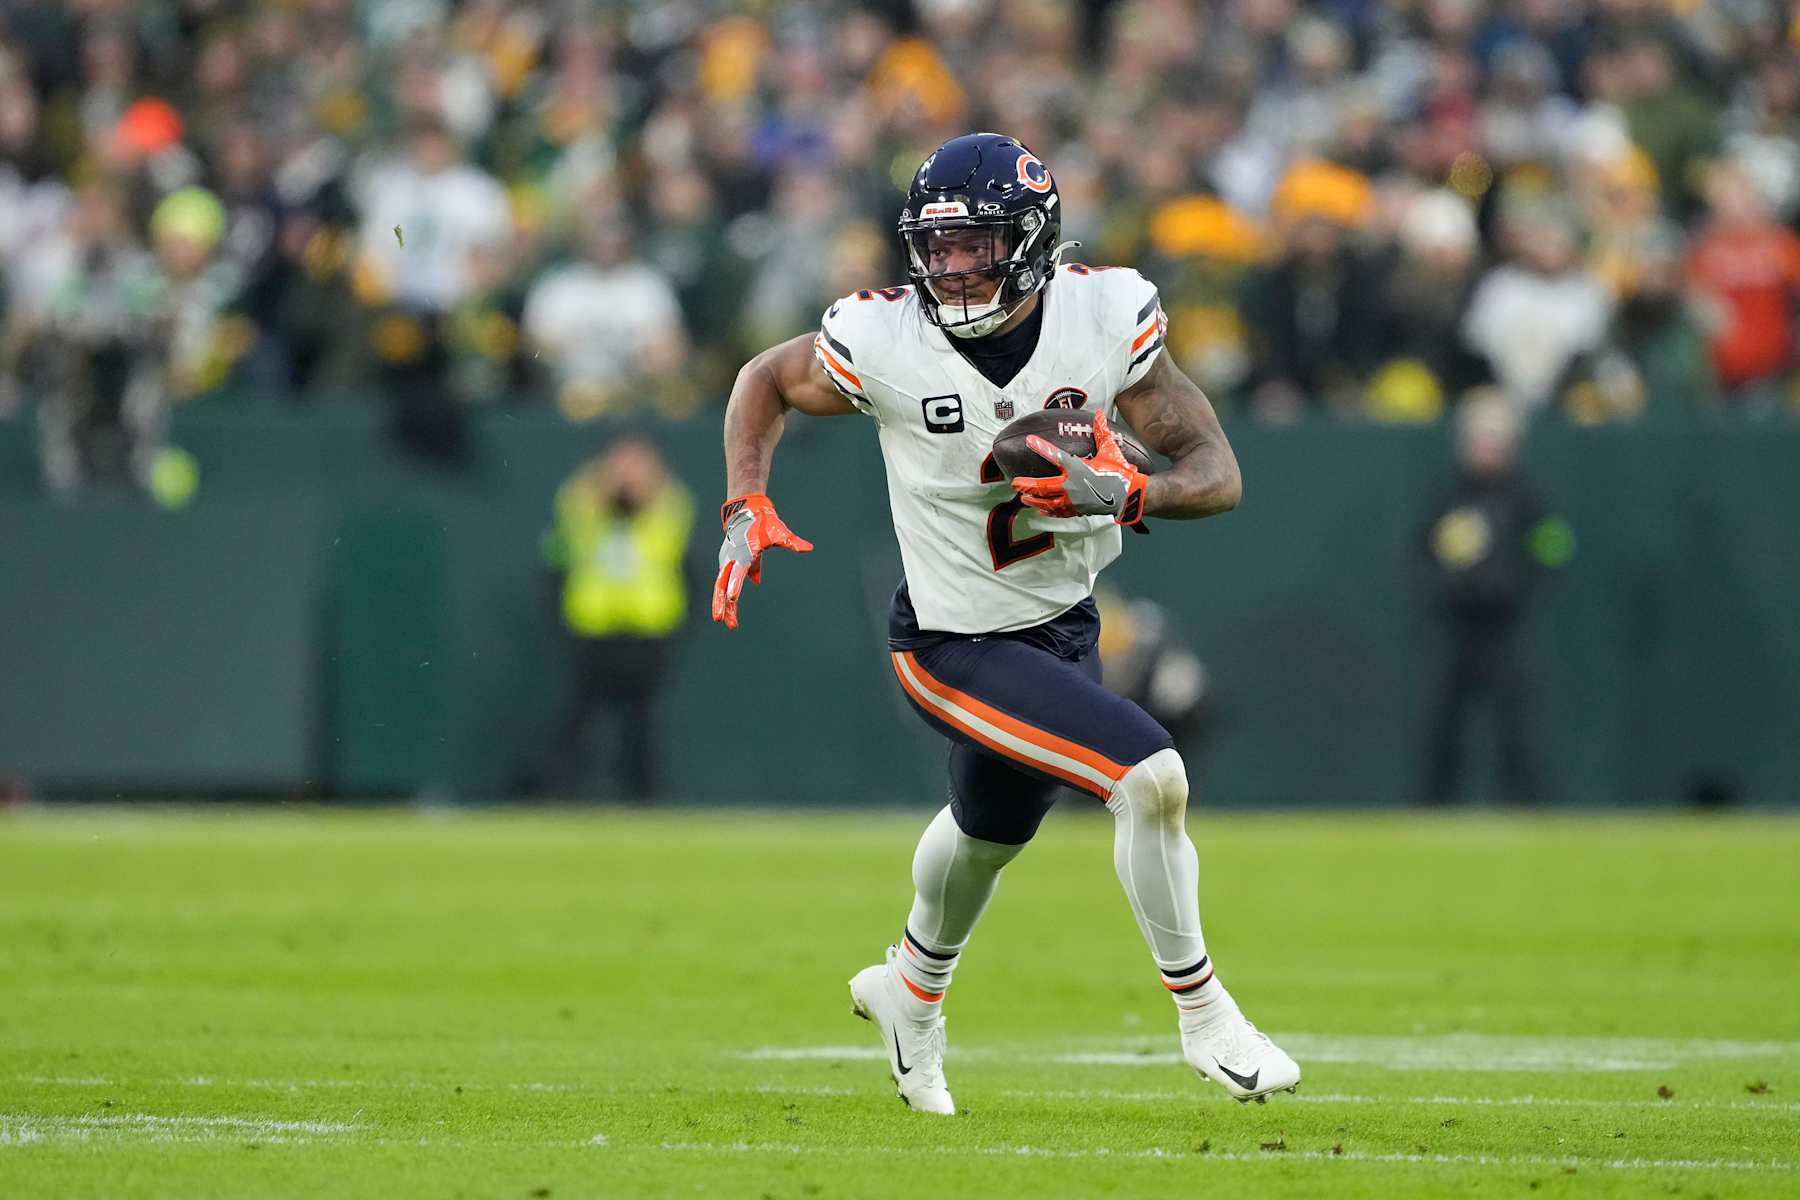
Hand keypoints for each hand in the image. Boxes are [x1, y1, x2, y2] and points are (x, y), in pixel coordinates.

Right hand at [712, 493, 812, 628]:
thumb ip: (792, 542)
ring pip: (721, 586)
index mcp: (745, 552)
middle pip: (722, 583)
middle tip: (721, 620)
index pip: (739, 571)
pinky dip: (726, 598)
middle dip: (722, 602)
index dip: (735, 584)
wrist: (745, 511)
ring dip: (724, 605)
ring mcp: (726, 561)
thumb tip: (808, 549)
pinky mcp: (726, 563)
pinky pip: (724, 583)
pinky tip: (731, 613)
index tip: (732, 597)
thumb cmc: (764, 523)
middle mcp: (732, 558)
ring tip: (730, 624)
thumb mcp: (779, 532)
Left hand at [1011, 410, 1148, 526]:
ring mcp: (1073, 500)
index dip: (1042, 448)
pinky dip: (1048, 511)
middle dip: (1027, 485)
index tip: (1030, 441)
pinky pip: (1058, 512)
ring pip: (1047, 502)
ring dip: (1034, 500)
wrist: (1129, 495)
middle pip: (1043, 486)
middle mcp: (1072, 485)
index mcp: (1078, 468)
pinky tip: (1040, 509)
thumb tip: (1099, 413)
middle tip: (1014, 483)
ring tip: (1023, 498)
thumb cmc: (1119, 472)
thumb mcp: (1110, 450)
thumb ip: (1101, 432)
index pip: (1056, 456)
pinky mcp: (1078, 510)